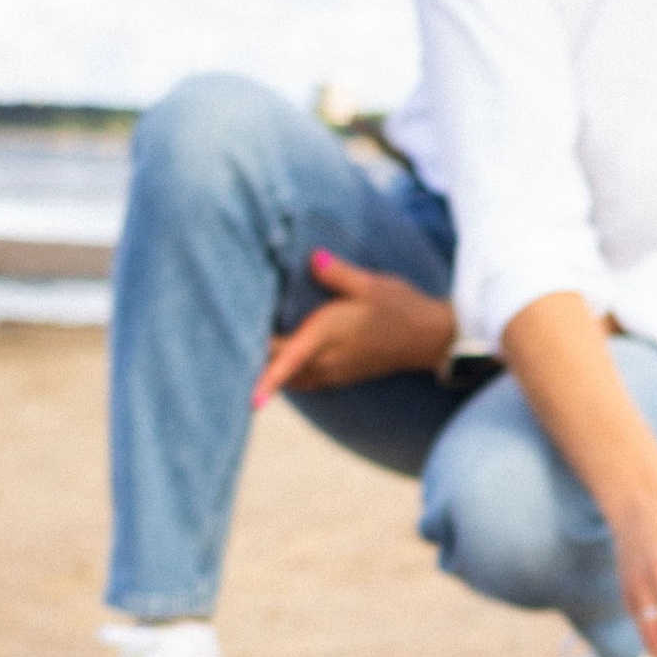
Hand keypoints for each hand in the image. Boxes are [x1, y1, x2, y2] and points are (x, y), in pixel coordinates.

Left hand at [251, 251, 455, 407]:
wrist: (429, 338)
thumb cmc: (401, 307)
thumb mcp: (372, 284)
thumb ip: (338, 274)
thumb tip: (313, 259)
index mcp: (330, 335)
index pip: (288, 357)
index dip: (267, 377)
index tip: (249, 398)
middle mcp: (329, 360)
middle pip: (280, 367)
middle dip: (256, 361)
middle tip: (227, 343)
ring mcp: (335, 372)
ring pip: (291, 379)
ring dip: (270, 371)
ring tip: (245, 357)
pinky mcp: (340, 376)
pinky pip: (303, 381)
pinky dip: (286, 375)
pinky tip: (276, 362)